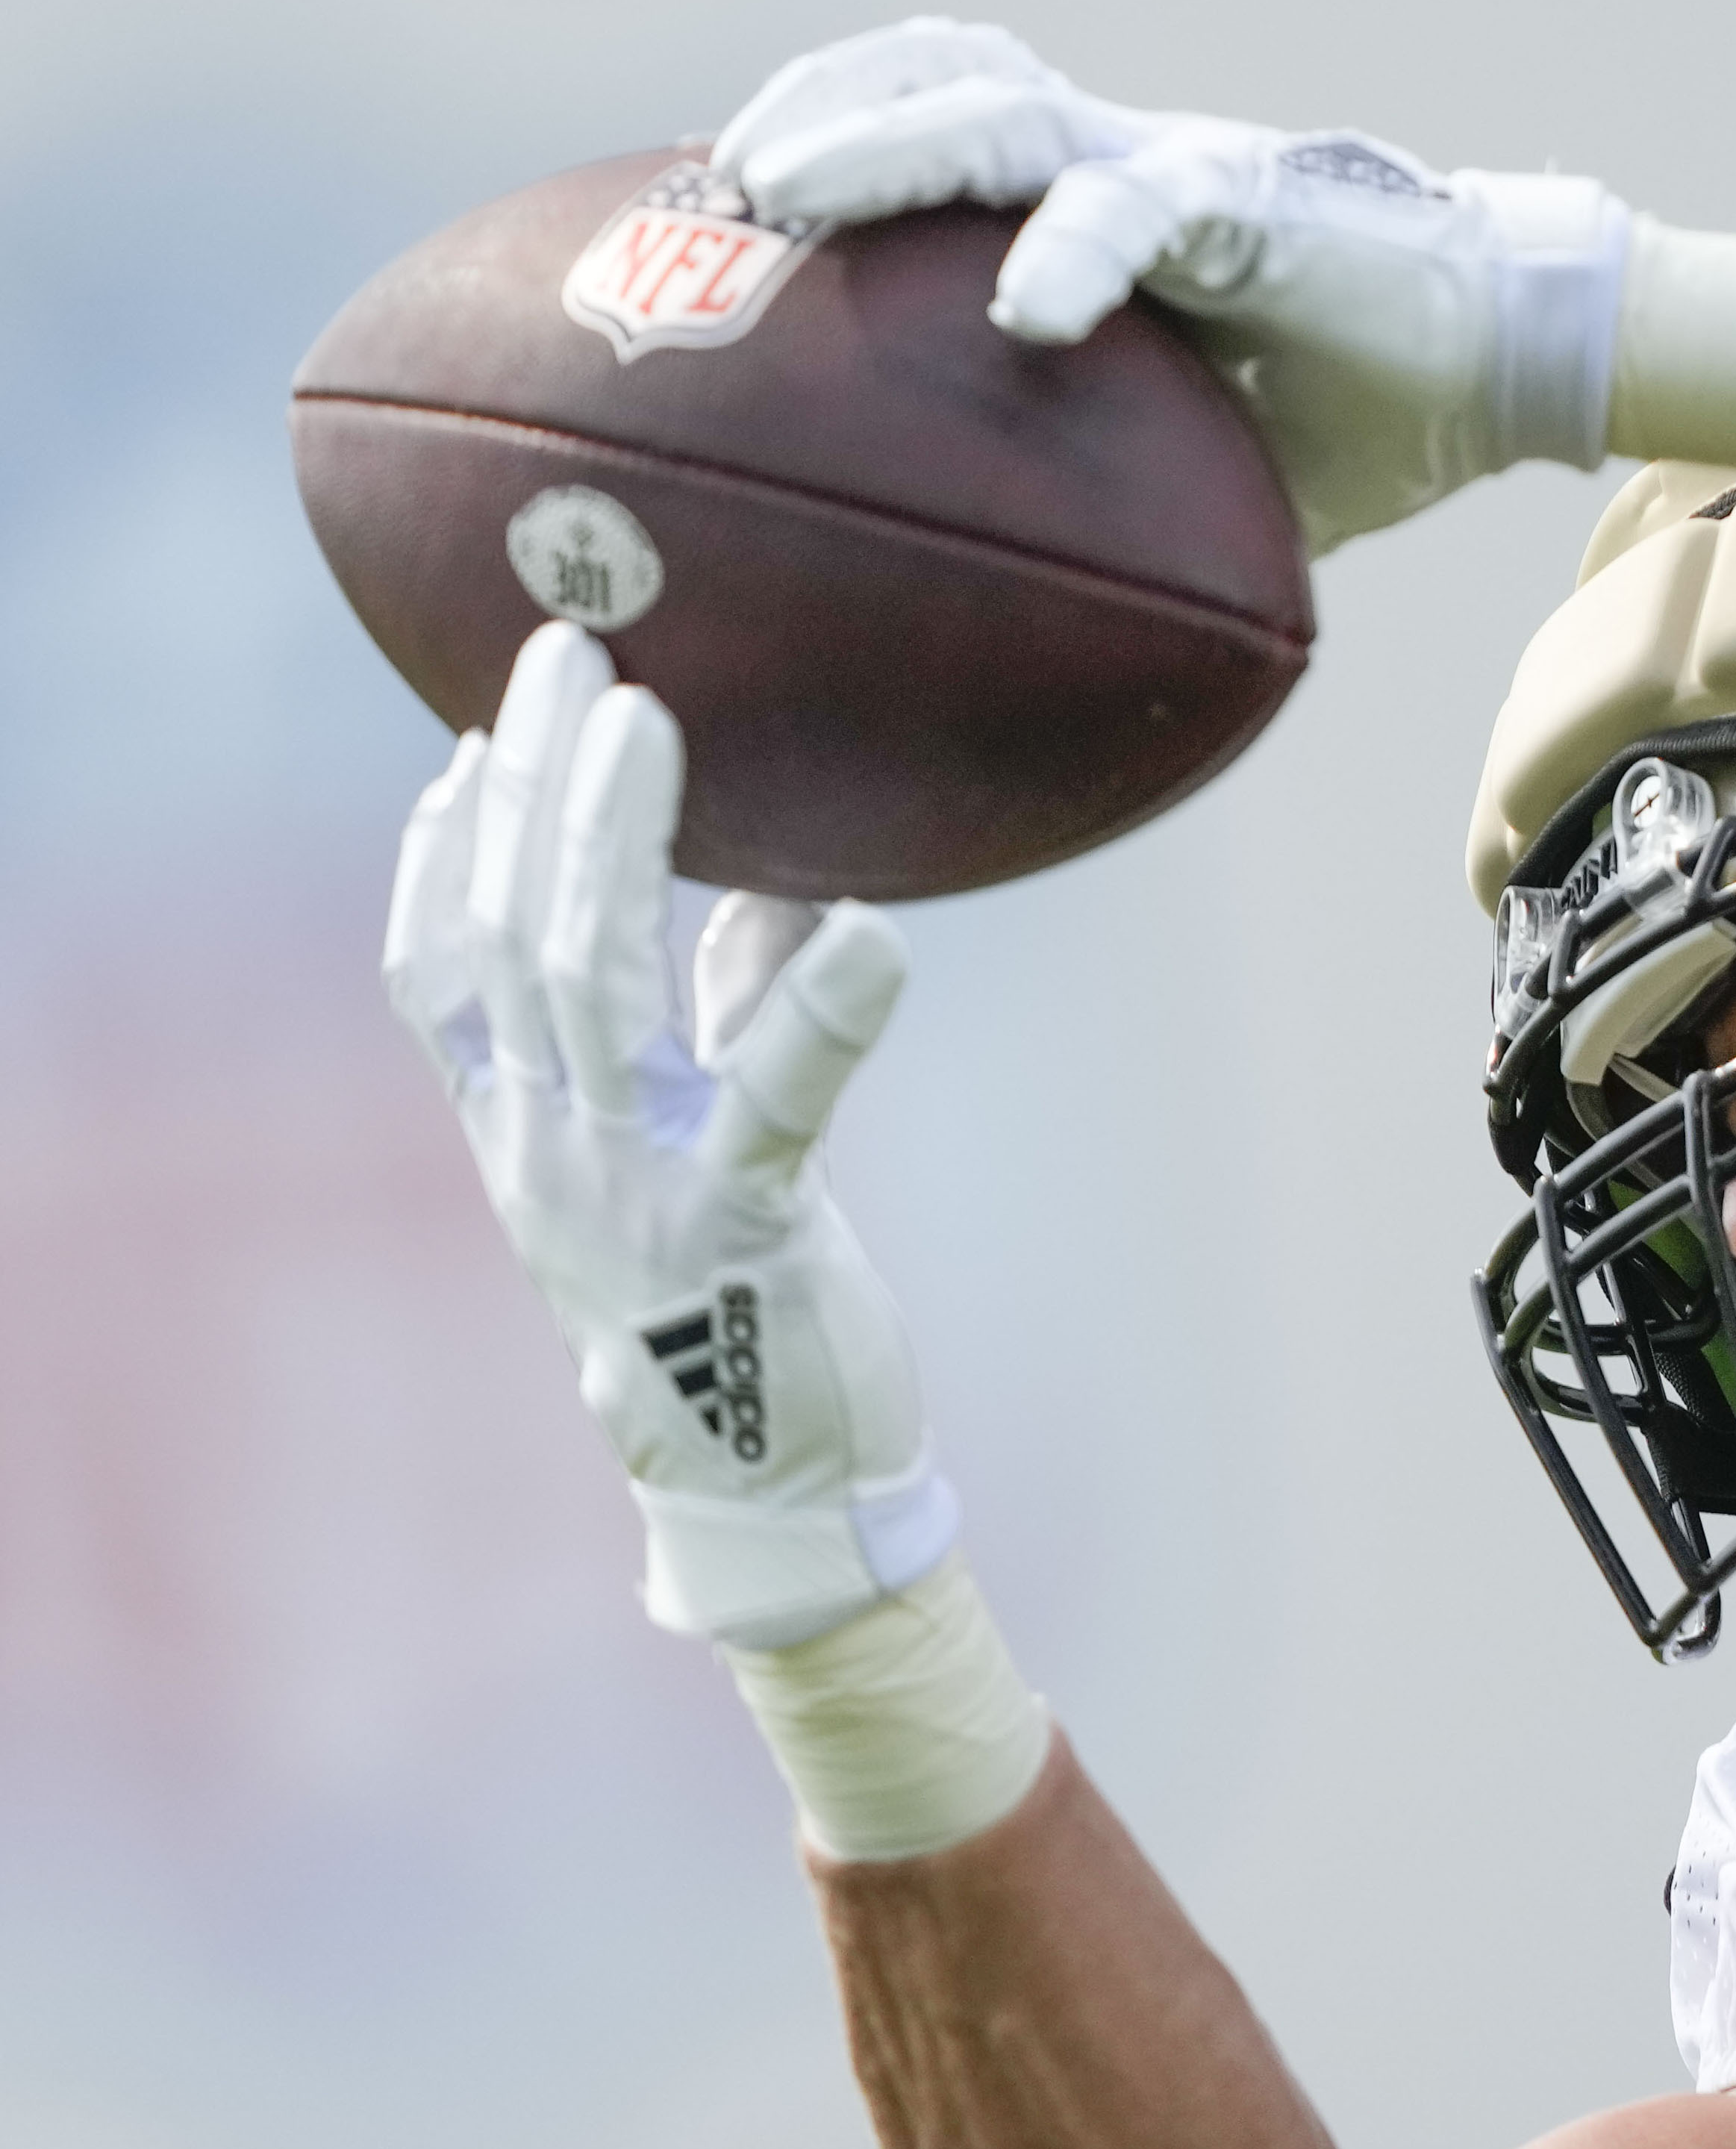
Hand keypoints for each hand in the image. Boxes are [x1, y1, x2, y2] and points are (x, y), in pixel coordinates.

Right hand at [388, 621, 956, 1648]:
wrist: (767, 1494)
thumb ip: (724, 1024)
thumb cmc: (739, 1310)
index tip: (475, 741)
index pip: (446, 969)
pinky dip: (818, 1006)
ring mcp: (635, 1187)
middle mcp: (554, 1150)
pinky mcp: (744, 1227)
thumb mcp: (705, 1153)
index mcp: (531, 1131)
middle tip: (567, 654)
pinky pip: (775, 1096)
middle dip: (534, 788)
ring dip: (616, 839)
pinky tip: (876, 931)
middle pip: (511, 934)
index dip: (450, 852)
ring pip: (590, 981)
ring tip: (647, 720)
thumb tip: (778, 892)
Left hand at [709, 17, 1629, 551]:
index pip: (939, 115)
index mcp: (1098, 195)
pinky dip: (1073, 251)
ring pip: (1001, 106)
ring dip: (887, 141)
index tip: (724, 205)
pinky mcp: (1252, 202)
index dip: (827, 132)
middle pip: (936, 76)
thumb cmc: (1359, 413)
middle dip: (816, 110)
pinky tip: (1022, 311)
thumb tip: (1008, 622)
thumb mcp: (1203, 466)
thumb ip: (1108, 498)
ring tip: (795, 189)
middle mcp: (1118, 154)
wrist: (1505, 357)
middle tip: (716, 188)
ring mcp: (1177, 166)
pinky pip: (1141, 208)